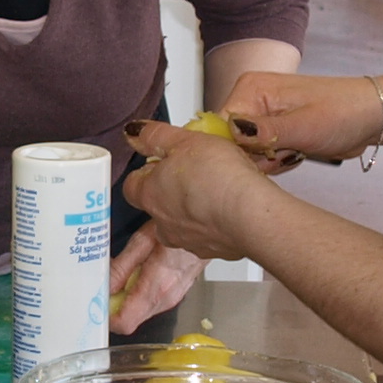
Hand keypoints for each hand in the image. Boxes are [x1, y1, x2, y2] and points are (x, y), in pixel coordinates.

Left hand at [108, 225, 206, 332]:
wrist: (214, 227)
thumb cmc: (181, 229)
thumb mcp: (143, 240)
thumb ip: (122, 267)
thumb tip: (104, 287)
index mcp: (156, 289)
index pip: (124, 323)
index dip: (106, 317)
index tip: (95, 303)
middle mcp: (165, 300)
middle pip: (130, 319)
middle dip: (113, 306)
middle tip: (103, 283)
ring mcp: (172, 299)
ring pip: (139, 311)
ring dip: (126, 298)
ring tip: (121, 273)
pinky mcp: (175, 295)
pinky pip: (150, 302)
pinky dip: (138, 292)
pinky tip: (138, 271)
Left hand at [120, 118, 273, 264]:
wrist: (251, 215)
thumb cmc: (218, 177)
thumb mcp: (184, 140)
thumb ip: (154, 136)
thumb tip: (134, 132)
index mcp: (150, 195)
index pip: (132, 185)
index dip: (146, 171)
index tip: (162, 160)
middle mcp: (163, 224)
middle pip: (158, 205)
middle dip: (172, 191)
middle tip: (195, 172)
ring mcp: (188, 242)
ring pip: (184, 223)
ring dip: (195, 209)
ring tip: (217, 189)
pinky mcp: (214, 251)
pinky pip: (210, 236)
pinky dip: (216, 223)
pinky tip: (232, 208)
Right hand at [215, 69, 382, 164]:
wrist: (370, 116)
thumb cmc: (344, 111)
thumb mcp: (304, 125)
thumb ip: (266, 131)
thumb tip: (233, 132)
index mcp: (251, 88)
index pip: (220, 126)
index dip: (237, 148)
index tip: (264, 156)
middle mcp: (252, 100)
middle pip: (232, 143)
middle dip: (259, 157)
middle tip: (288, 151)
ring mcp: (262, 117)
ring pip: (248, 154)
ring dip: (271, 161)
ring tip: (297, 150)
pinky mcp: (273, 132)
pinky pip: (262, 157)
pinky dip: (279, 162)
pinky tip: (297, 153)